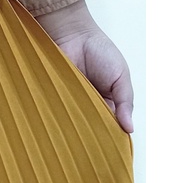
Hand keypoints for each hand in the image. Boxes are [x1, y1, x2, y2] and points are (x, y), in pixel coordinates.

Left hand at [35, 0, 133, 133]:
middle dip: (91, 135)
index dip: (109, 136)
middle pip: (90, 128)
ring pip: (72, 124)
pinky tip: (59, 125)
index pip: (109, 126)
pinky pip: (55, 113)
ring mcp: (69, 104)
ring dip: (74, 129)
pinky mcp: (52, 99)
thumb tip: (130, 128)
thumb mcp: (121, 77)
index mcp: (107, 103)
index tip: (108, 148)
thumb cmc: (100, 52)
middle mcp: (87, 106)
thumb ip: (126, 102)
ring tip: (75, 138)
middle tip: (90, 145)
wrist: (73, 34)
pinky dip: (57, 118)